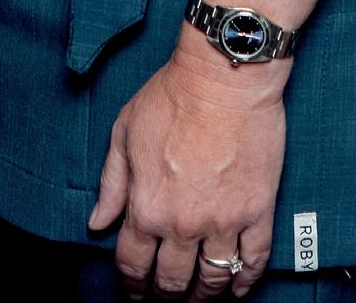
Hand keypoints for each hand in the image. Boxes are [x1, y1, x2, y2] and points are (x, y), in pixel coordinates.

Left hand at [89, 28, 286, 293]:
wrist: (224, 77)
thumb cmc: (171, 96)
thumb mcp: (124, 132)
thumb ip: (112, 183)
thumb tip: (98, 222)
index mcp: (146, 206)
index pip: (133, 264)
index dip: (132, 286)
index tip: (134, 294)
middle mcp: (183, 224)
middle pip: (172, 281)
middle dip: (165, 296)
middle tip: (165, 300)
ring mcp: (223, 222)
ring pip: (213, 279)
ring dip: (204, 296)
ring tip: (199, 300)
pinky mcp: (257, 212)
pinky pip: (253, 261)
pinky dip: (246, 281)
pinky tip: (238, 287)